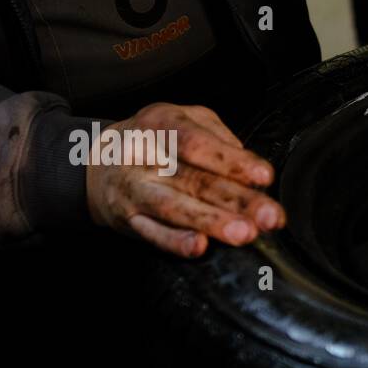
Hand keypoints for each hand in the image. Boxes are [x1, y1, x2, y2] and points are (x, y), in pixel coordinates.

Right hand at [84, 103, 284, 256]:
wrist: (97, 161)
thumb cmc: (156, 140)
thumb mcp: (184, 120)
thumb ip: (218, 138)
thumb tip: (250, 165)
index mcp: (162, 124)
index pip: (198, 143)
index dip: (232, 161)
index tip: (264, 176)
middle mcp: (144, 156)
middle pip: (194, 179)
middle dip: (237, 200)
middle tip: (270, 216)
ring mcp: (134, 189)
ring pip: (174, 207)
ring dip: (211, 222)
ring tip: (244, 233)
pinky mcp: (128, 219)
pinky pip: (152, 233)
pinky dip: (174, 241)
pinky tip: (198, 247)